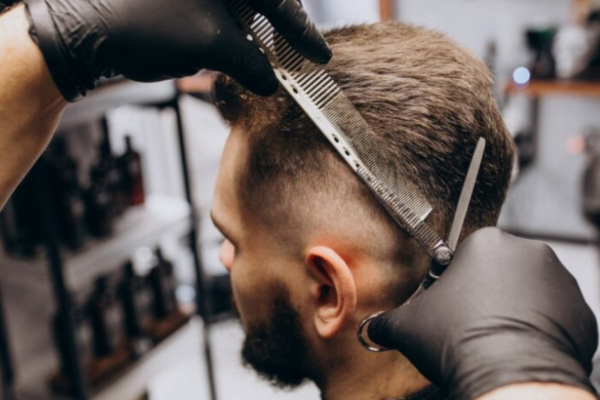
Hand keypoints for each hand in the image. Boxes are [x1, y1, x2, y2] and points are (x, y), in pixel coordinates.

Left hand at [24, 0, 330, 100]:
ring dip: (254, 36)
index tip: (319, 54)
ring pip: (239, 10)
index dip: (301, 31)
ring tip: (266, 62)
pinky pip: (217, 15)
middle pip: (260, 2)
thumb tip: (272, 83)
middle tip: (295, 56)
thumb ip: (251, 63)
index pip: (277, 0)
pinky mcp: (181, 3)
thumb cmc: (147, 26)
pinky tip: (233, 54)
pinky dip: (230, 35)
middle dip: (279, 30)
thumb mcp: (212, 45)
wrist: (84, 31)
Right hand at [367, 228, 597, 399]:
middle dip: (486, 293)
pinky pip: (556, 316)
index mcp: (486, 243)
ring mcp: (561, 281)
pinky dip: (541, 329)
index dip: (454, 283)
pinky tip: (520, 347)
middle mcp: (529, 252)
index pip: (465, 256)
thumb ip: (387, 320)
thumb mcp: (408, 326)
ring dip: (515, 309)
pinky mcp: (581, 312)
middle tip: (470, 323)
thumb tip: (372, 328)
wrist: (508, 377)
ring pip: (529, 292)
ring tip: (495, 338)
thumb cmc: (460, 341)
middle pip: (500, 270)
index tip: (450, 305)